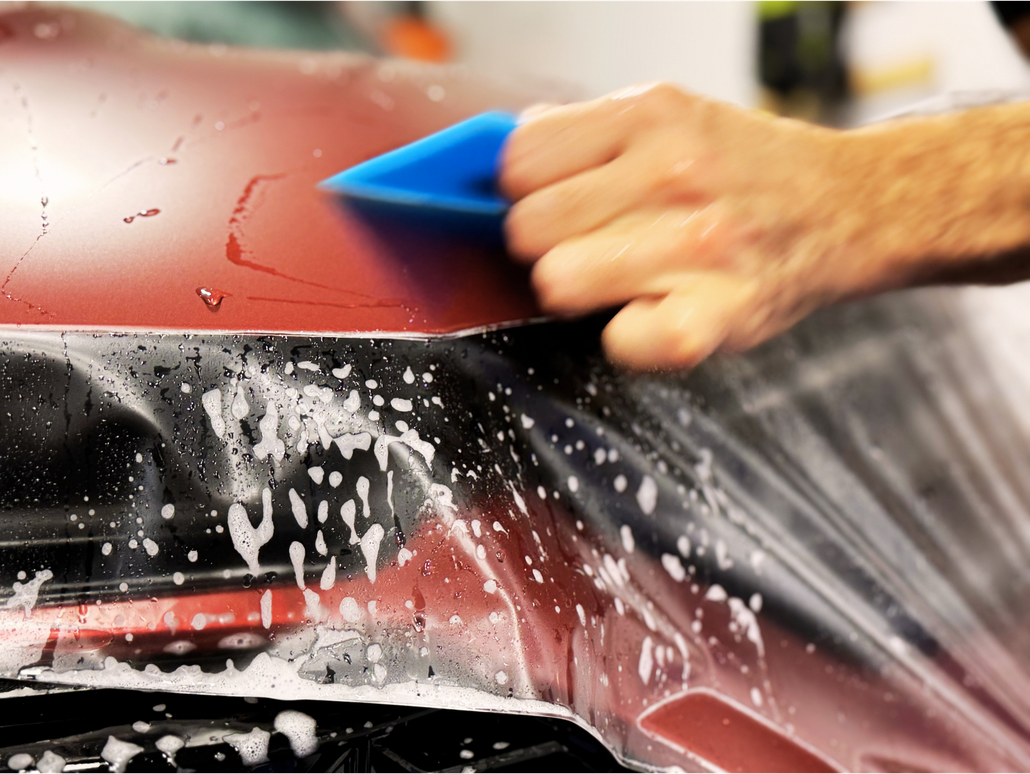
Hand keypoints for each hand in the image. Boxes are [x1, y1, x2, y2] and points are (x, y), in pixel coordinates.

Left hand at [500, 83, 893, 369]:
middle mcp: (673, 172)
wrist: (845, 207)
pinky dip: (629, 340)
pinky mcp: (718, 315)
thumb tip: (492, 163)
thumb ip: (582, 136)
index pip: (517, 161)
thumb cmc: (741, 170)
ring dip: (581, 292)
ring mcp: (696, 246)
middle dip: (548, 246)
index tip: (554, 203)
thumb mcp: (666, 118)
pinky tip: (657, 313)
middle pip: (525, 230)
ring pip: (556, 283)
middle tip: (595, 246)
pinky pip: (620, 342)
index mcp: (649, 114)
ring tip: (625, 278)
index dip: (525, 191)